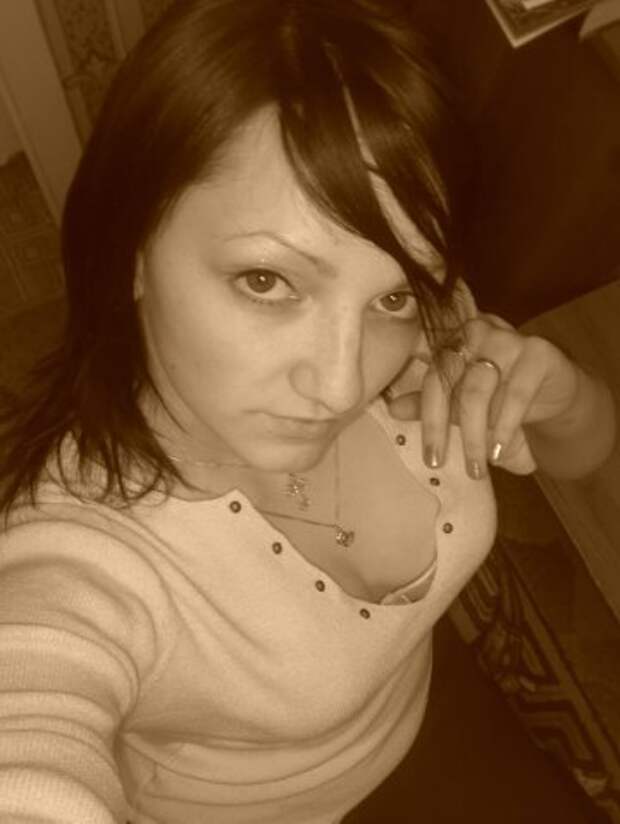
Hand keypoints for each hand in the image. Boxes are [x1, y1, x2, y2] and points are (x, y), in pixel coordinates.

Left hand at [386, 313, 580, 478]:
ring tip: (479, 466)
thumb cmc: (500, 396)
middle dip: (447, 430)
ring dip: (476, 434)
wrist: (553, 392)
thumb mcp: (463, 404)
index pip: (431, 377)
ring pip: (479, 388)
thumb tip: (393, 408)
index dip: (427, 418)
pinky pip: (517, 391)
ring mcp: (506, 338)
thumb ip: (431, 403)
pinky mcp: (538, 351)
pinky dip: (505, 425)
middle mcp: (474, 332)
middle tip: (448, 466)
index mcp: (451, 341)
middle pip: (450, 381)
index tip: (431, 458)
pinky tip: (500, 451)